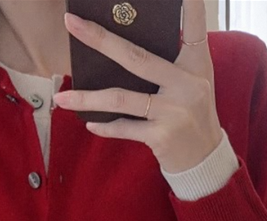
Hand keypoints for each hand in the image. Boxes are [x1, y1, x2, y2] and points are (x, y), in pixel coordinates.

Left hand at [52, 0, 222, 173]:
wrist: (205, 159)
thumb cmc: (192, 115)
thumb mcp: (191, 83)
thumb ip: (167, 64)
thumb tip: (120, 49)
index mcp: (196, 64)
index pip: (194, 26)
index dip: (189, 4)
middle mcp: (188, 84)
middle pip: (136, 57)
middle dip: (100, 39)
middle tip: (72, 24)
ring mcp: (174, 111)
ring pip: (121, 98)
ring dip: (87, 99)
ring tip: (61, 99)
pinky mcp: (162, 136)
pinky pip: (124, 128)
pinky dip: (105, 126)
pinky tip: (90, 124)